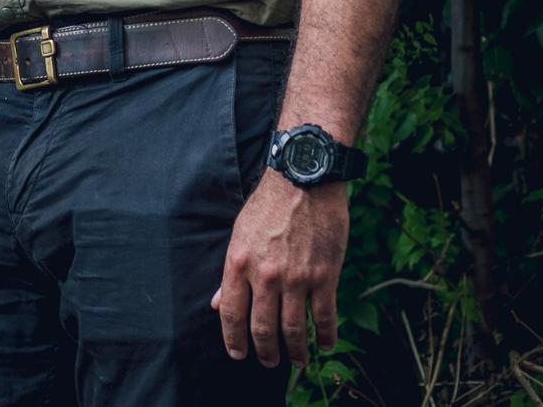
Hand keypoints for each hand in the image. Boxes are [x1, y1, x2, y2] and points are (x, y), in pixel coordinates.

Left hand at [211, 172, 348, 368]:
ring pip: (293, 329)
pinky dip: (326, 336)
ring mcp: (296, 278)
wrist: (304, 180)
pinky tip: (325, 344)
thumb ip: (230, 272)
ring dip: (295, 351)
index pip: (230, 313)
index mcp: (238, 263)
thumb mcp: (240, 234)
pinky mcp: (324, 275)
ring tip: (296, 360)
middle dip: (264, 351)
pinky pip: (325, 316)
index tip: (237, 354)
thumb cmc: (269, 205)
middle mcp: (265, 275)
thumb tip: (216, 303)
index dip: (233, 339)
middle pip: (262, 328)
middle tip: (268, 361)